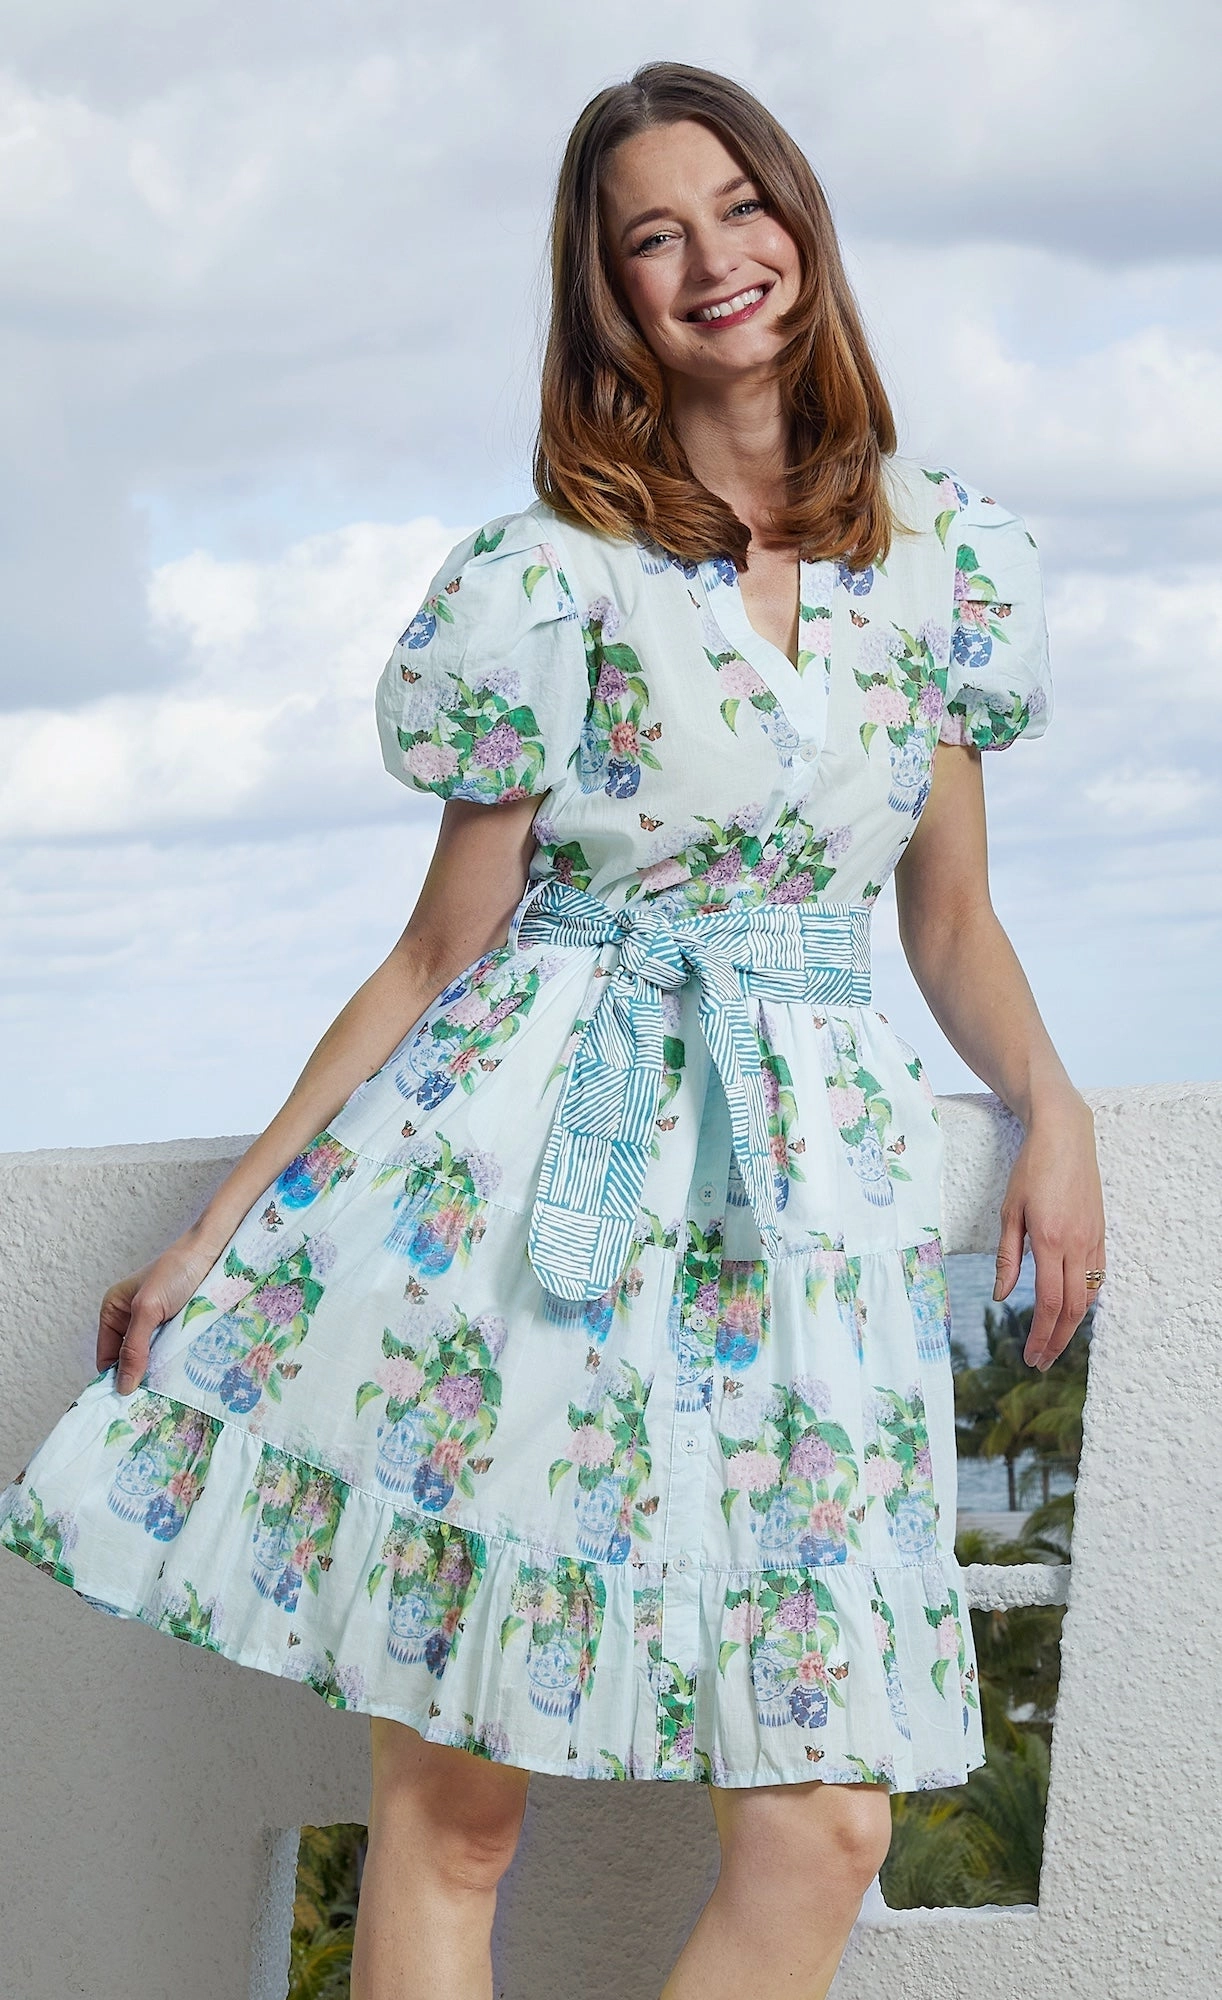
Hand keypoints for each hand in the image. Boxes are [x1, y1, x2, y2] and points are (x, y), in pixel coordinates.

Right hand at [97, 1237, 218, 1395]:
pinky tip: (182, 1376)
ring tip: (168, 1393)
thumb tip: (123, 1387)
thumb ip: (134, 1348)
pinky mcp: (179, 1328)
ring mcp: (157, 1326)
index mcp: (114, 1312)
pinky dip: (175, 1364)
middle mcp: (132, 1321)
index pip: (107, 1358)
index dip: (115, 1379)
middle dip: (139, 1378)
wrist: (213, 1251)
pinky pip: (172, 1353)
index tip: (129, 1403)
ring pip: (152, 1360)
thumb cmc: (176, 1271)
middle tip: (151, 1402)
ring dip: (160, 1373)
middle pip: (130, 1362)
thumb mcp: (148, 1309)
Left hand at [993, 1097, 1104, 1371]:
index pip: (1048, 1302)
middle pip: (1072, 1309)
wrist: (1065, 1136)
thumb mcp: (1009, 1212)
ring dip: (1071, 1325)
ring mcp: (1093, 1240)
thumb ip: (1007, 1257)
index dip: (1040, 1335)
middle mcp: (1077, 1245)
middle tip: (1041, 1362)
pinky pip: (1097, 1278)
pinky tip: (1071, 1309)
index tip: (1030, 1356)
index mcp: (1051, 1241)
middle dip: (1056, 1340)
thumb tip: (1000, 1295)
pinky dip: (1085, 1300)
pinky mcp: (1101, 1234)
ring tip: (1052, 1342)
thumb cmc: (1031, 1170)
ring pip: (1088, 1297)